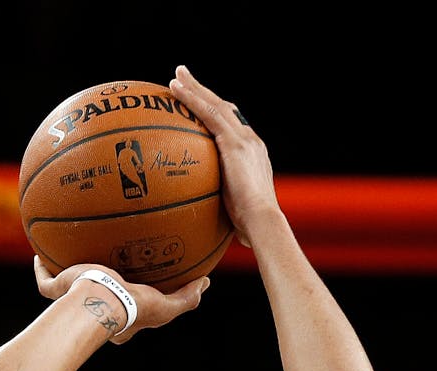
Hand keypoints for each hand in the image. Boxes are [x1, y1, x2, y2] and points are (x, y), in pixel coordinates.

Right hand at [34, 257, 208, 344]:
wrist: (99, 303)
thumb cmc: (131, 309)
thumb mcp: (166, 307)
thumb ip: (186, 298)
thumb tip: (205, 284)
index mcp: (118, 322)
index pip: (124, 319)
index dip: (130, 309)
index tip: (134, 294)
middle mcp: (94, 314)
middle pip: (95, 305)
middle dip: (98, 294)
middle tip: (104, 276)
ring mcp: (72, 303)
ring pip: (66, 293)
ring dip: (68, 280)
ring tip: (72, 260)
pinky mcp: (58, 291)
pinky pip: (45, 281)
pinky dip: (41, 269)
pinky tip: (39, 254)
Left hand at [169, 65, 279, 246]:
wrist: (262, 221)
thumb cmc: (249, 228)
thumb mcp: (235, 214)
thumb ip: (222, 211)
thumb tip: (205, 226)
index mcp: (252, 155)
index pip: (233, 128)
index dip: (217, 116)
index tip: (202, 108)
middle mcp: (250, 140)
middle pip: (224, 109)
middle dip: (204, 93)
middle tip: (186, 78)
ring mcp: (243, 138)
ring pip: (215, 104)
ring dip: (195, 88)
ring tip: (177, 75)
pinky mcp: (233, 141)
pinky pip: (208, 113)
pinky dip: (191, 98)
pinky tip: (174, 89)